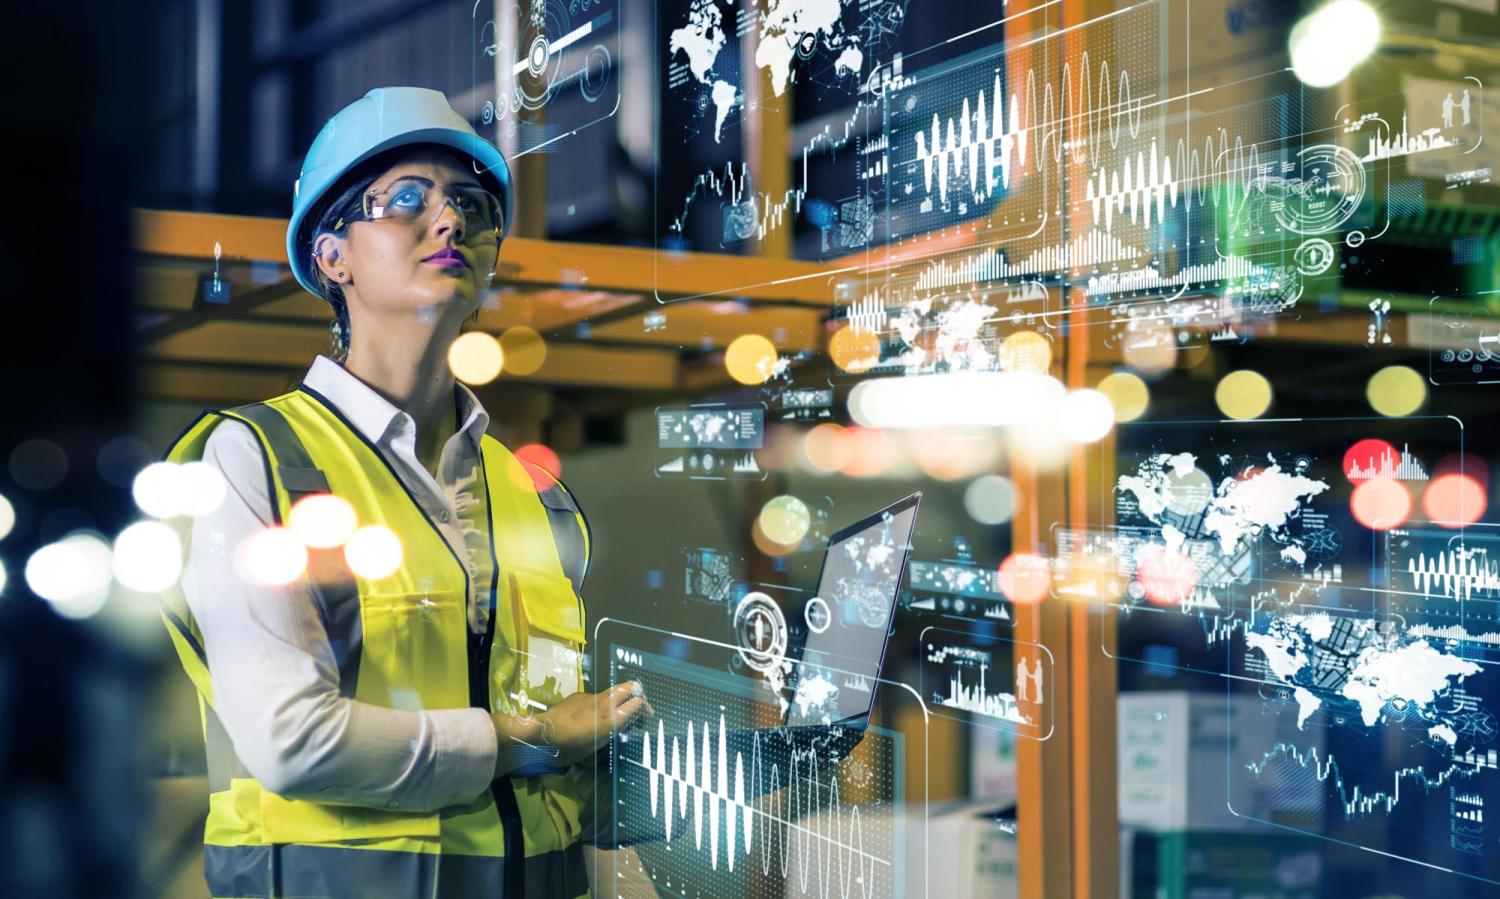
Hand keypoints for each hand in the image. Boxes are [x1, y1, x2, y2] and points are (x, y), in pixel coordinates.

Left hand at [533, 681, 651, 767]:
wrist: (543, 733)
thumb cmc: (568, 748)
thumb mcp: (593, 750)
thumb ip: (609, 739)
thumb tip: (617, 733)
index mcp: (611, 719)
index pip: (638, 703)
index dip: (644, 709)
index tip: (645, 718)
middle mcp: (605, 704)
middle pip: (630, 687)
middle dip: (639, 694)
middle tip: (639, 706)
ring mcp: (592, 696)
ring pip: (613, 691)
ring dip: (619, 699)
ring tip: (615, 713)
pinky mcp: (580, 695)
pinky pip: (596, 696)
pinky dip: (599, 704)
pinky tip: (589, 716)